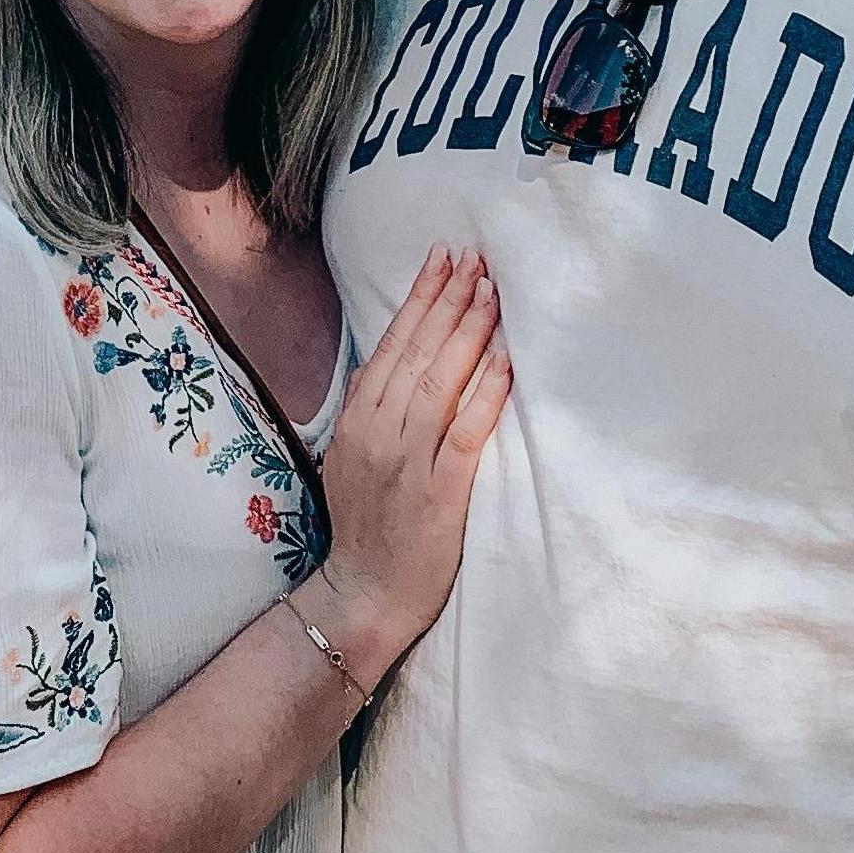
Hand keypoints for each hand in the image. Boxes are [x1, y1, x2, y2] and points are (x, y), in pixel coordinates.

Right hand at [306, 248, 511, 688]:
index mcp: (357, 422)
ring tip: (492, 291)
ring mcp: (408, 462)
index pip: (391, 345)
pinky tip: (505, 362)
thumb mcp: (348, 459)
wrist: (363, 595)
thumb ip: (367, 410)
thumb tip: (384, 359)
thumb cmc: (364, 526)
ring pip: (440, 382)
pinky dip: (485, 394)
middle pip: (417, 353)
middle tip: (476, 258)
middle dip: (449, 300)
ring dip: (469, 332)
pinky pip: (466, 433)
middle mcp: (379, 433)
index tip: (443, 258)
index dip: (419, 298)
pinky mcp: (440, 492)